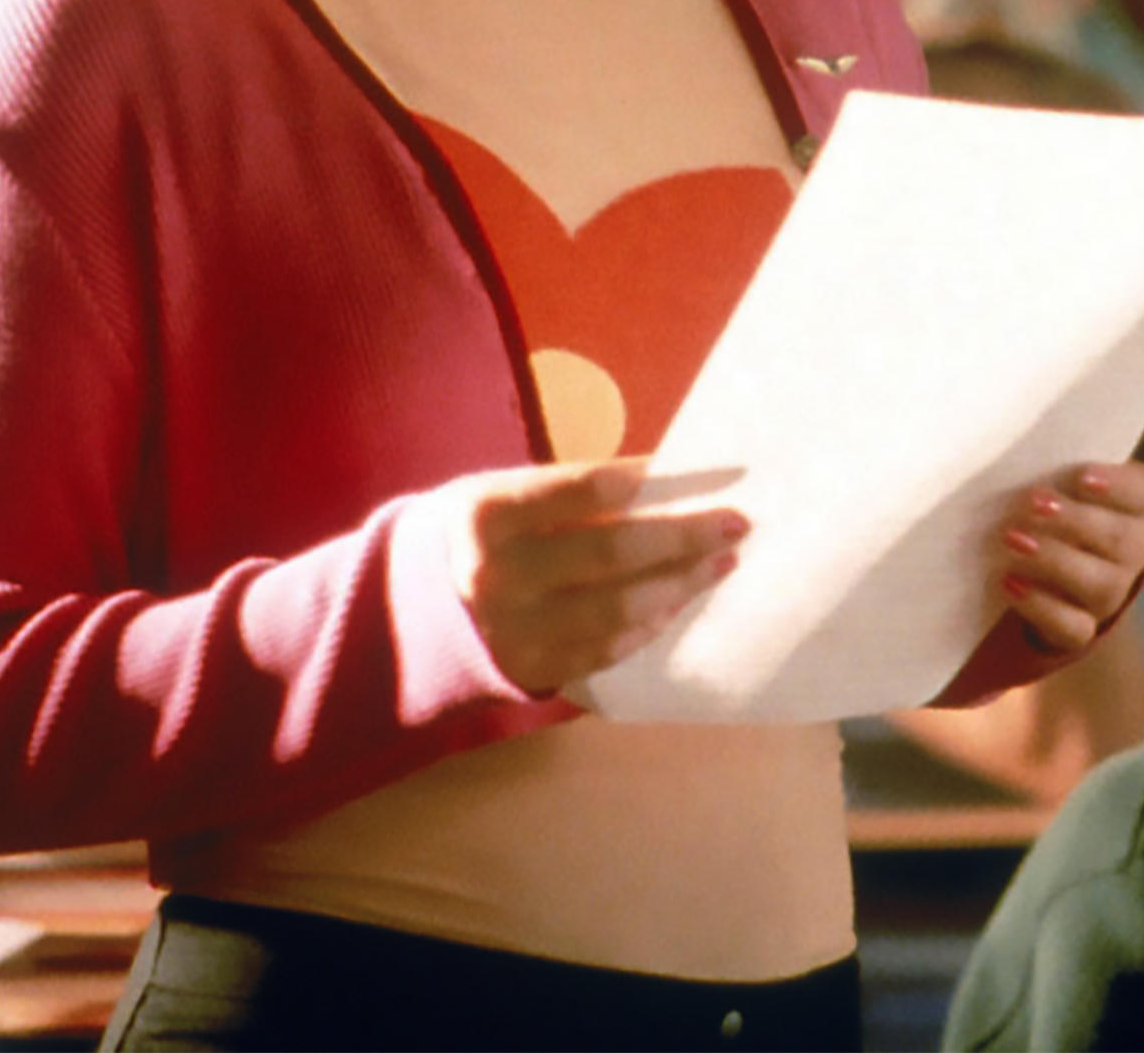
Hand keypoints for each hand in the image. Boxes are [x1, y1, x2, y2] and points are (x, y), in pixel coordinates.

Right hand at [433, 457, 745, 697]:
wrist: (406, 610)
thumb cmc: (479, 533)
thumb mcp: (504, 495)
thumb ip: (572, 493)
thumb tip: (670, 483)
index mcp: (488, 515)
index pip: (584, 488)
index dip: (650, 480)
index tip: (710, 473)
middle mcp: (497, 575)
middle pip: (611, 551)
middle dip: (684, 536)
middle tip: (736, 522)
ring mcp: (513, 630)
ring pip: (618, 608)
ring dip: (680, 583)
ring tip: (722, 561)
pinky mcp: (530, 669)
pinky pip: (606, 649)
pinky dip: (651, 624)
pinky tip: (680, 600)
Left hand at [994, 460, 1143, 659]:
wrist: (1057, 575)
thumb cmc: (1061, 508)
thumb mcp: (1067, 483)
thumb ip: (1058, 470)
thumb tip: (1017, 456)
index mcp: (1138, 505)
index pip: (1142, 491)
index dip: (1116, 485)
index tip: (1081, 475)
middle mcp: (1135, 550)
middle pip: (1121, 540)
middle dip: (1076, 522)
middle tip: (1034, 502)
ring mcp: (1112, 594)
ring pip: (1101, 584)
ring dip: (1055, 560)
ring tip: (1014, 540)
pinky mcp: (1083, 628)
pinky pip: (1072, 626)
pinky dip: (1040, 605)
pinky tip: (1010, 582)